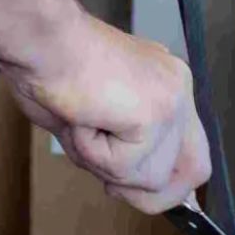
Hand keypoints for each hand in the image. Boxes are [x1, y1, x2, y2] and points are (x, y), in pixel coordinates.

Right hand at [4, 12, 206, 215]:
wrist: (39, 40)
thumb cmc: (49, 66)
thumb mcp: (92, 118)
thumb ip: (118, 146)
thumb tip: (127, 187)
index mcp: (165, 83)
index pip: (192, 148)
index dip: (172, 183)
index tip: (138, 192)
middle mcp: (177, 87)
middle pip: (195, 168)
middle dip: (155, 194)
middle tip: (110, 183)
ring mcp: (172, 101)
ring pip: (153, 177)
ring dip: (106, 165)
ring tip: (84, 125)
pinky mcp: (155, 114)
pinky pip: (125, 168)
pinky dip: (93, 153)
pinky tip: (83, 117)